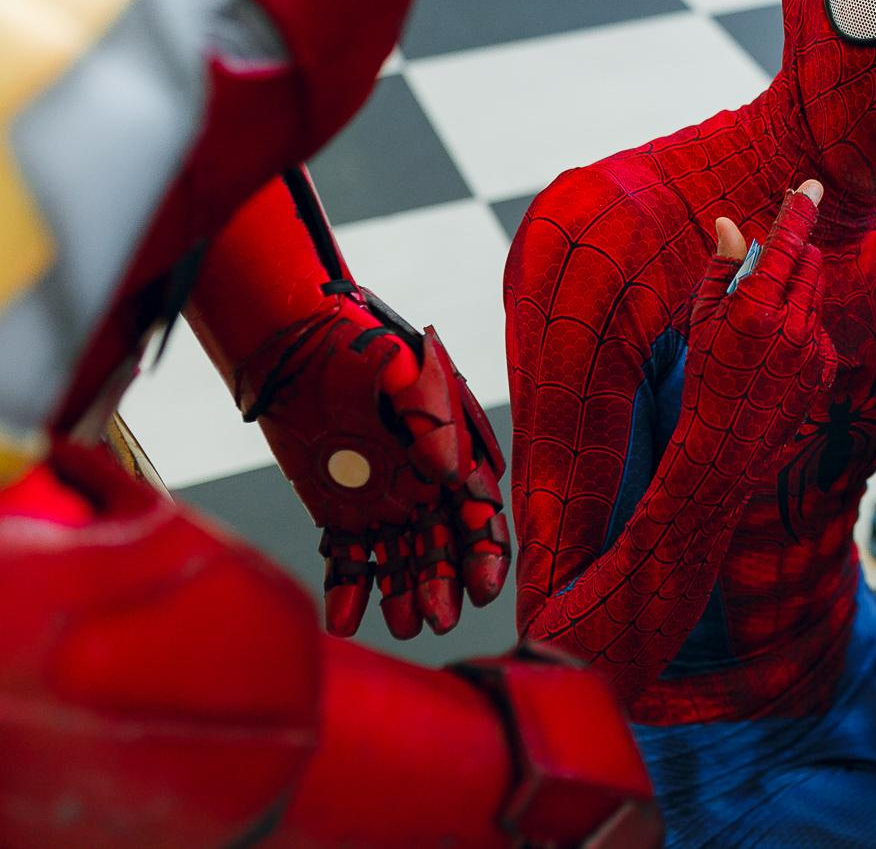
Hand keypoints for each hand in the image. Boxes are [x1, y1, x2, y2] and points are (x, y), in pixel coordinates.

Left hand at [245, 298, 511, 639]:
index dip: (485, 553)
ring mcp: (383, 501)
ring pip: (402, 560)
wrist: (293, 345)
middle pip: (443, 547)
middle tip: (436, 621)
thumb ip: (431, 418)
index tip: (483, 590)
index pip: (478, 514)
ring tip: (401, 627)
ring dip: (405, 595)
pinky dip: (350, 590)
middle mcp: (423, 485)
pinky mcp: (340, 511)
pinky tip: (345, 622)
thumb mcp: (403, 370)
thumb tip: (449, 473)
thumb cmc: (359, 345)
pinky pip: (350, 558)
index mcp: (451, 454)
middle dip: (444, 586)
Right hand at [686, 182, 836, 483]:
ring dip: (795, 289)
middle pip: (808, 261)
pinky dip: (802, 324)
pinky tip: (774, 353)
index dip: (800, 210)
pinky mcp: (825, 365)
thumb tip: (731, 224)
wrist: (726, 448)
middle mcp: (791, 325)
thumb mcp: (702, 319)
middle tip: (764, 270)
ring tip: (762, 320)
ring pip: (815, 291)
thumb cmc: (704, 377)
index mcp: (755, 308)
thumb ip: (722, 268)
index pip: (786, 243)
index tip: (812, 185)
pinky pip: (819, 325)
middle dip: (791, 254)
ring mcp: (813, 347)